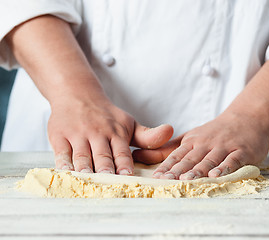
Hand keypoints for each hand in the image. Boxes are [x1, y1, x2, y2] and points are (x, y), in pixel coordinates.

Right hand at [49, 95, 172, 173]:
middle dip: (105, 169)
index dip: (124, 163)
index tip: (127, 175)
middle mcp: (98, 133)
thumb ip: (148, 135)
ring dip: (85, 169)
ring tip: (88, 180)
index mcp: (116, 132)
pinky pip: (62, 152)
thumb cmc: (106, 116)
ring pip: (82, 156)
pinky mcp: (60, 136)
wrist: (77, 94)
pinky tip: (67, 173)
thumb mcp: (128, 123)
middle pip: (102, 156)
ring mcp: (78, 134)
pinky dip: (64, 163)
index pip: (122, 151)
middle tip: (108, 183)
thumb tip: (170, 131)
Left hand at [133, 112, 268, 179]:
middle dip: (178, 170)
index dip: (166, 166)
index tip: (156, 177)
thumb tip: (143, 154)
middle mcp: (206, 143)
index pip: (177, 155)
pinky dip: (224, 168)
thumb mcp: (193, 136)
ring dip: (198, 170)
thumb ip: (172, 147)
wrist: (247, 117)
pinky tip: (216, 176)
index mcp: (193, 141)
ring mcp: (224, 146)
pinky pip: (232, 160)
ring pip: (209, 160)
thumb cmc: (216, 131)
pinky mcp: (241, 151)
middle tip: (166, 181)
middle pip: (190, 158)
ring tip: (187, 179)